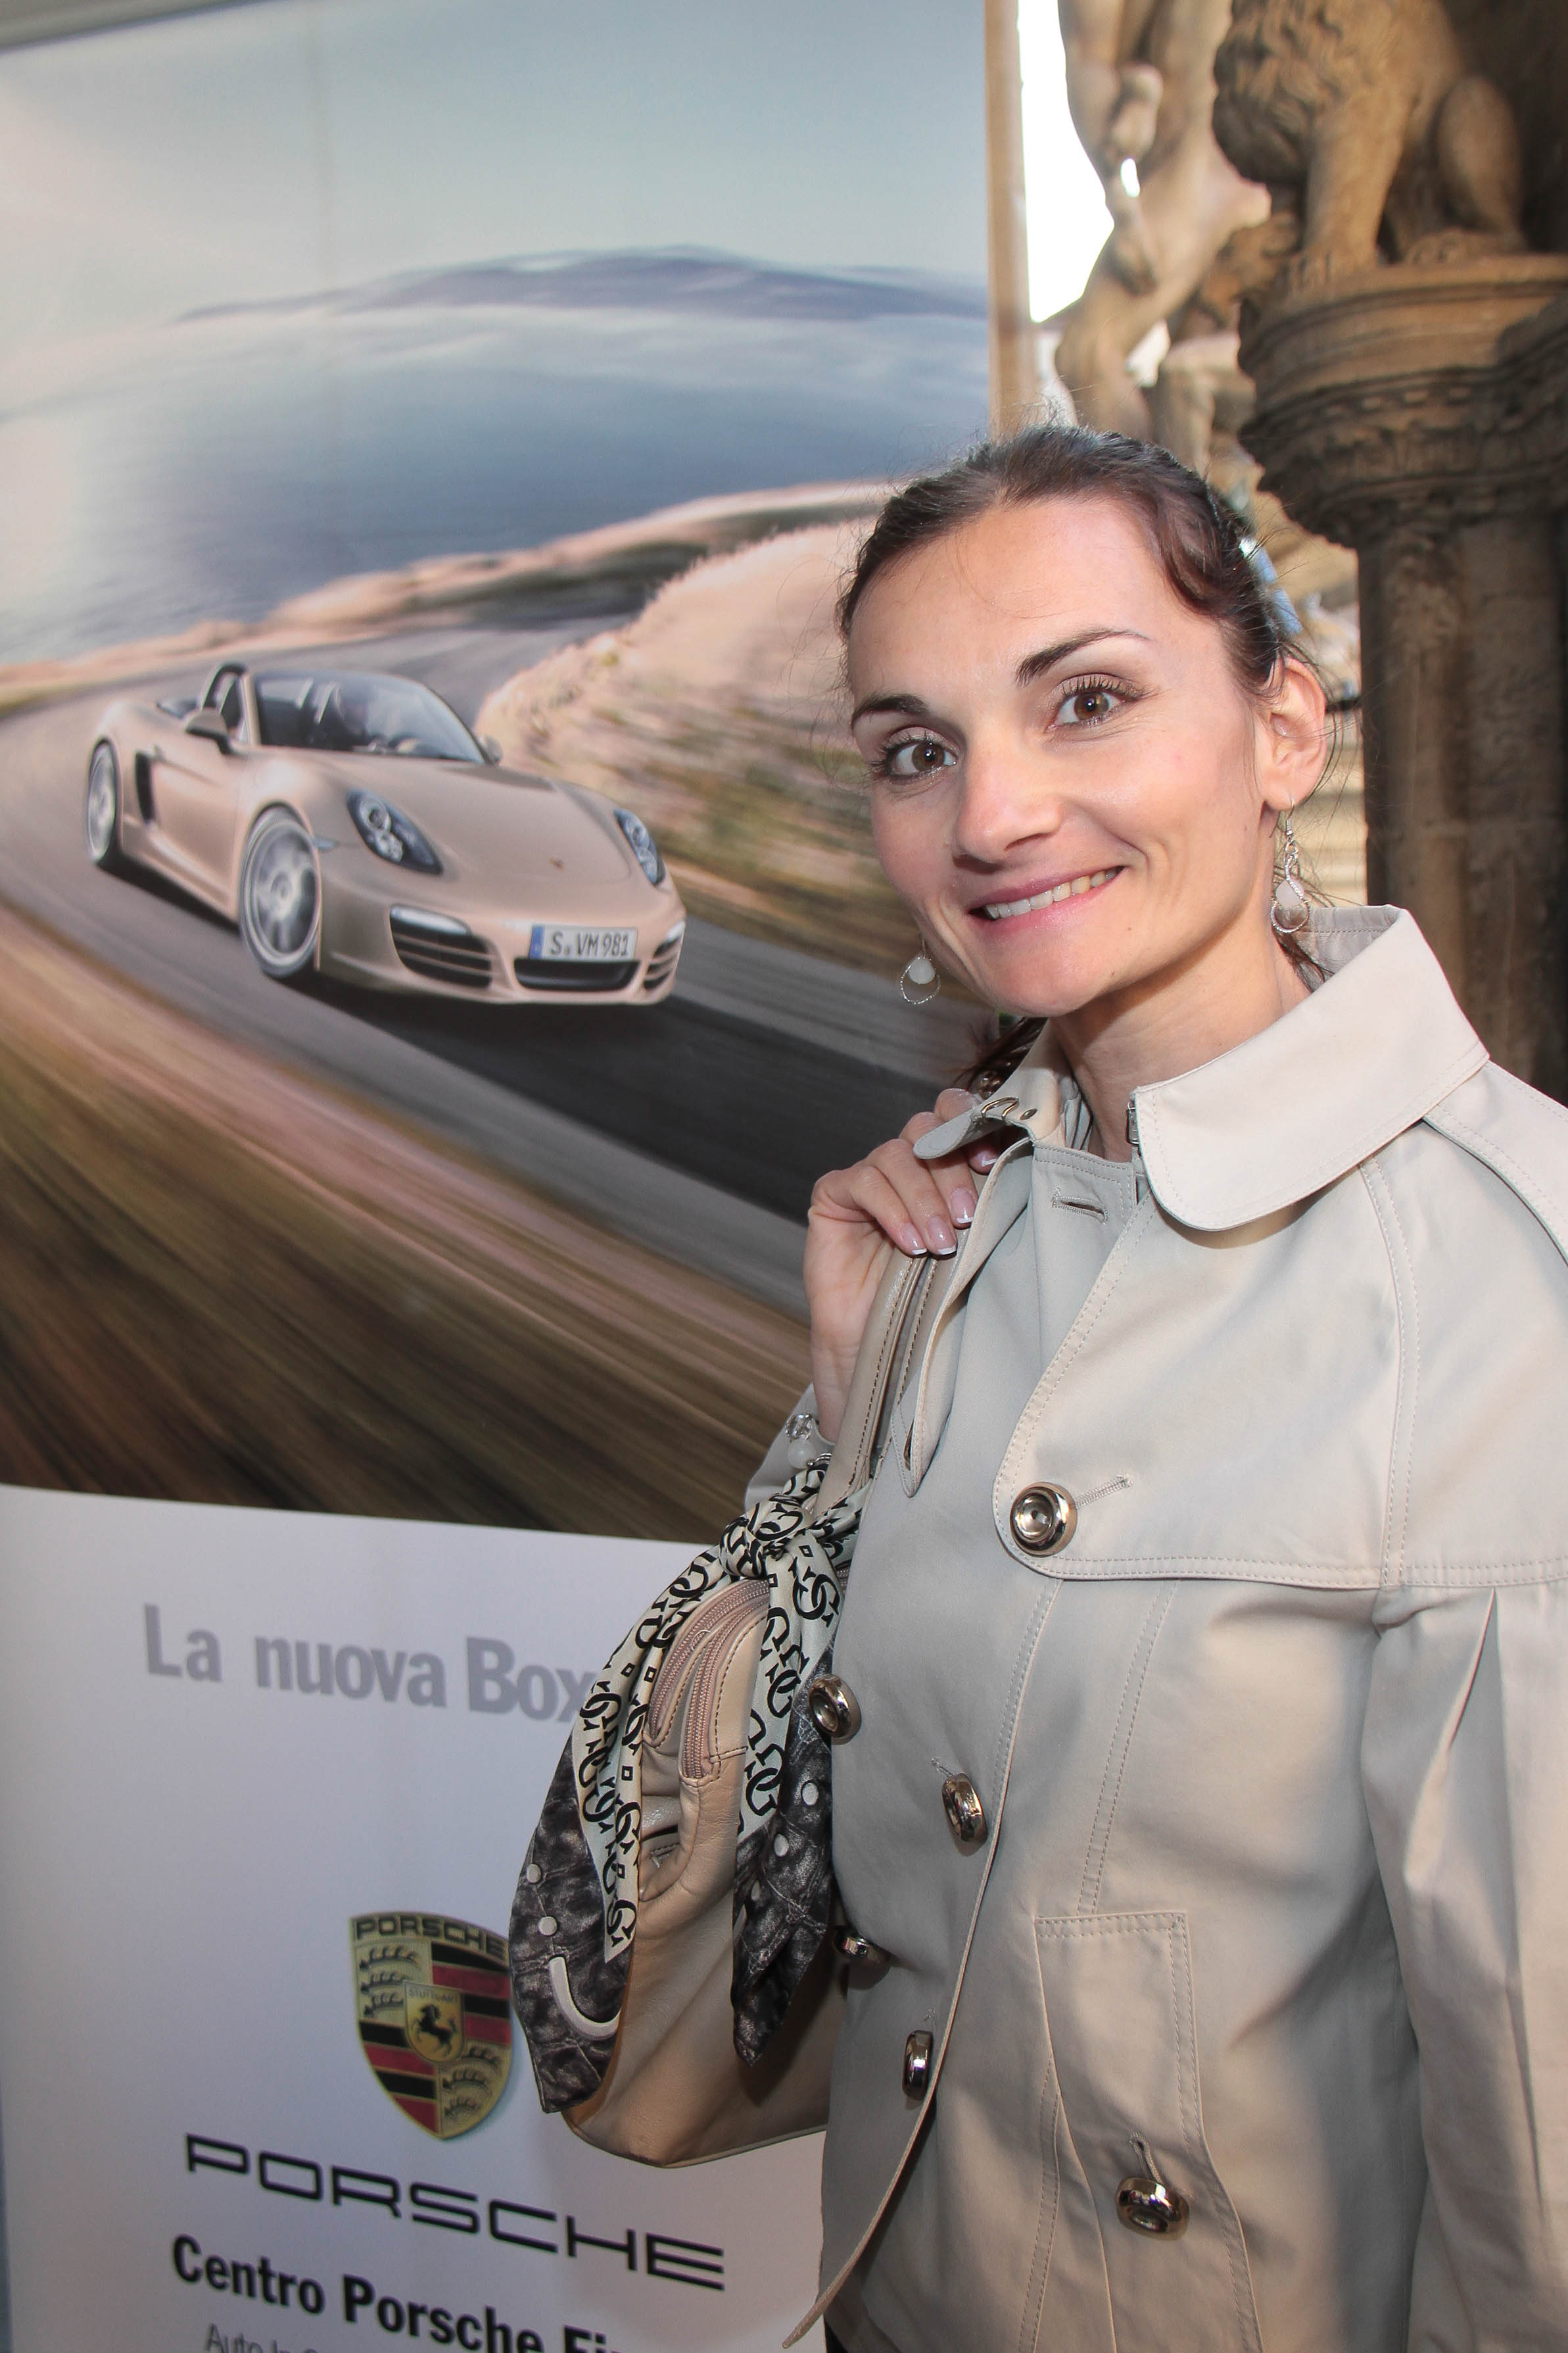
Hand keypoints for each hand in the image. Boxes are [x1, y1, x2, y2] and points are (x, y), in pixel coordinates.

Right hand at [804, 1088, 999, 1442]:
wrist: (877, 1344)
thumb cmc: (929, 1296)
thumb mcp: (969, 1244)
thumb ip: (986, 1205)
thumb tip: (1029, 1174)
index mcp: (937, 1164)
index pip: (950, 1113)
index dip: (970, 1122)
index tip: (993, 1160)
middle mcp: (901, 1163)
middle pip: (925, 1130)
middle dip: (951, 1168)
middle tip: (968, 1216)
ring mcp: (865, 1177)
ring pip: (895, 1155)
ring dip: (923, 1198)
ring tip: (941, 1243)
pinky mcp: (833, 1196)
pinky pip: (862, 1182)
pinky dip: (891, 1209)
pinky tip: (910, 1244)